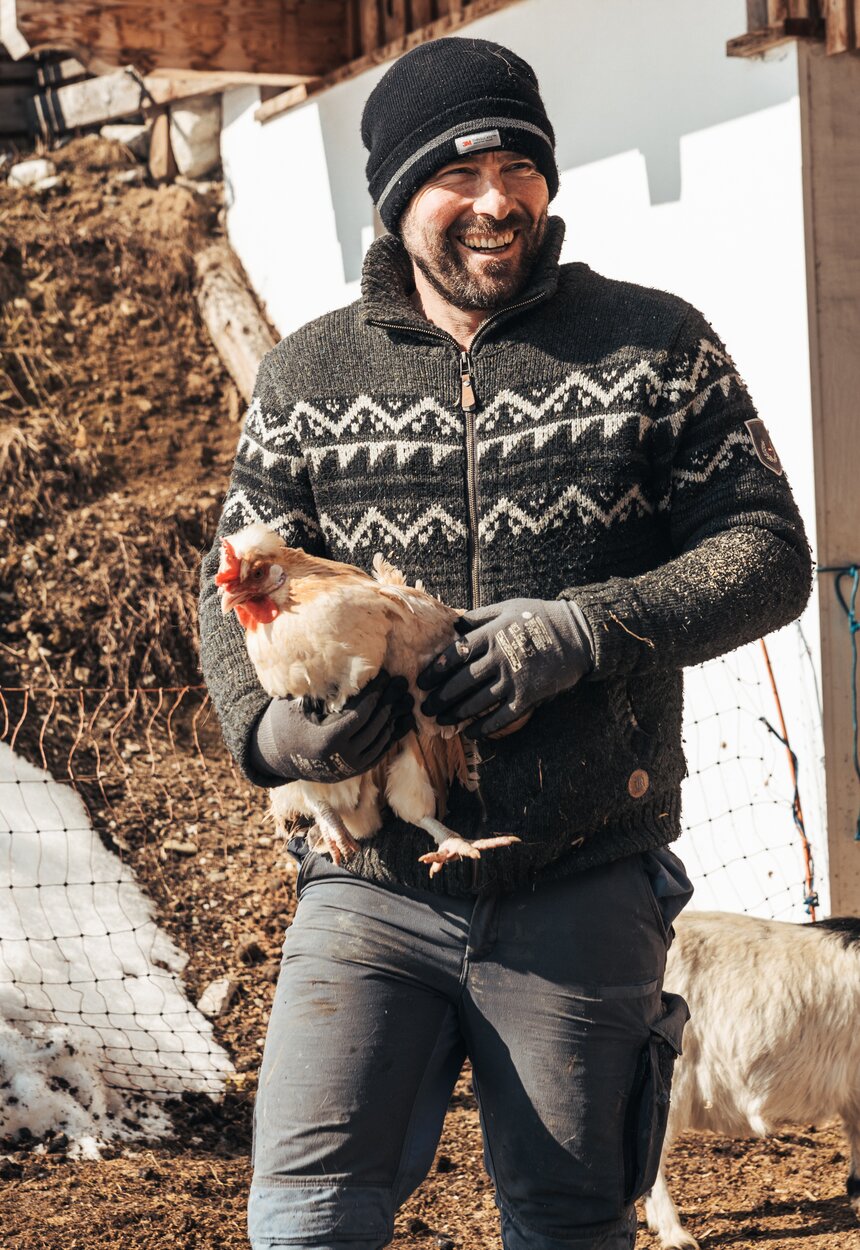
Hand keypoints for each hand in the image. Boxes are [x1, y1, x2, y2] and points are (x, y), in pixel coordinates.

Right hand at [252, 671, 414, 782]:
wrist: (277, 757)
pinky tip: (400, 718)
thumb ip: (317, 689)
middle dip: (389, 702)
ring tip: (404, 697)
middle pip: (375, 726)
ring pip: (381, 740)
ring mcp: (350, 767)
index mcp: (328, 740)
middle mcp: (342, 757)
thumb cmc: (284, 723)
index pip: (361, 714)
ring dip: (395, 718)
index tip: (384, 676)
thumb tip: (339, 664)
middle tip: (401, 682)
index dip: (375, 693)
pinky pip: (379, 752)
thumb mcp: (295, 704)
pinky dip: (391, 736)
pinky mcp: (354, 771)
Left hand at [417, 598, 592, 738]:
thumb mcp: (508, 608)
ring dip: (455, 714)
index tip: (422, 682)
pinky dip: (484, 728)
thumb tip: (453, 624)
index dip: (435, 670)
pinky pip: (501, 717)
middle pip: (461, 682)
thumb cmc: (539, 617)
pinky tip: (471, 734)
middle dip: (440, 697)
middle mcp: (498, 658)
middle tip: (424, 708)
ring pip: (477, 702)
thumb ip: (479, 617)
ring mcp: (513, 678)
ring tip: (441, 721)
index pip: (454, 654)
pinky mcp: (528, 696)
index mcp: (490, 635)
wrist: (577, 634)